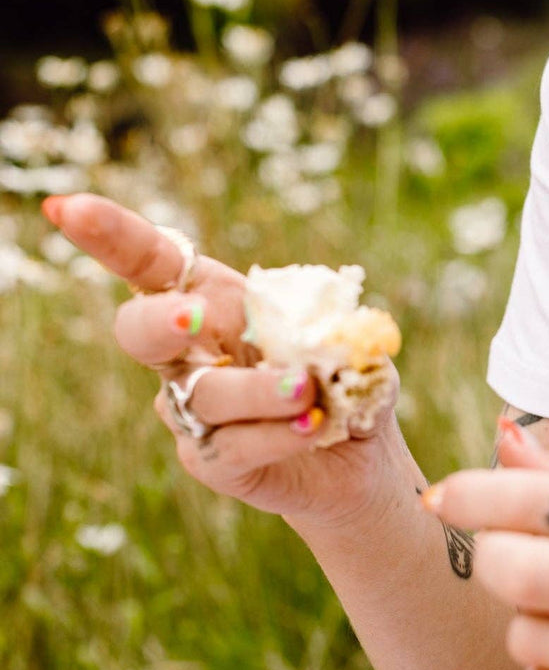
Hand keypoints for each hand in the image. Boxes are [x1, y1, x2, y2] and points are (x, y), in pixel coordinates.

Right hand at [43, 194, 400, 526]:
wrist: (360, 458)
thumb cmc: (343, 381)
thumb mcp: (350, 342)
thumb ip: (335, 329)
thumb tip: (327, 334)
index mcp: (213, 302)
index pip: (151, 263)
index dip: (110, 236)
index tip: (67, 208)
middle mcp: (187, 355)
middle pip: (140, 330)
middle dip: (159, 320)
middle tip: (194, 317)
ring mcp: (191, 410)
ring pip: (204, 394)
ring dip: (257, 389)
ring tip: (307, 388)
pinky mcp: (211, 460)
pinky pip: (233, 445)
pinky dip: (279, 434)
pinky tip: (315, 426)